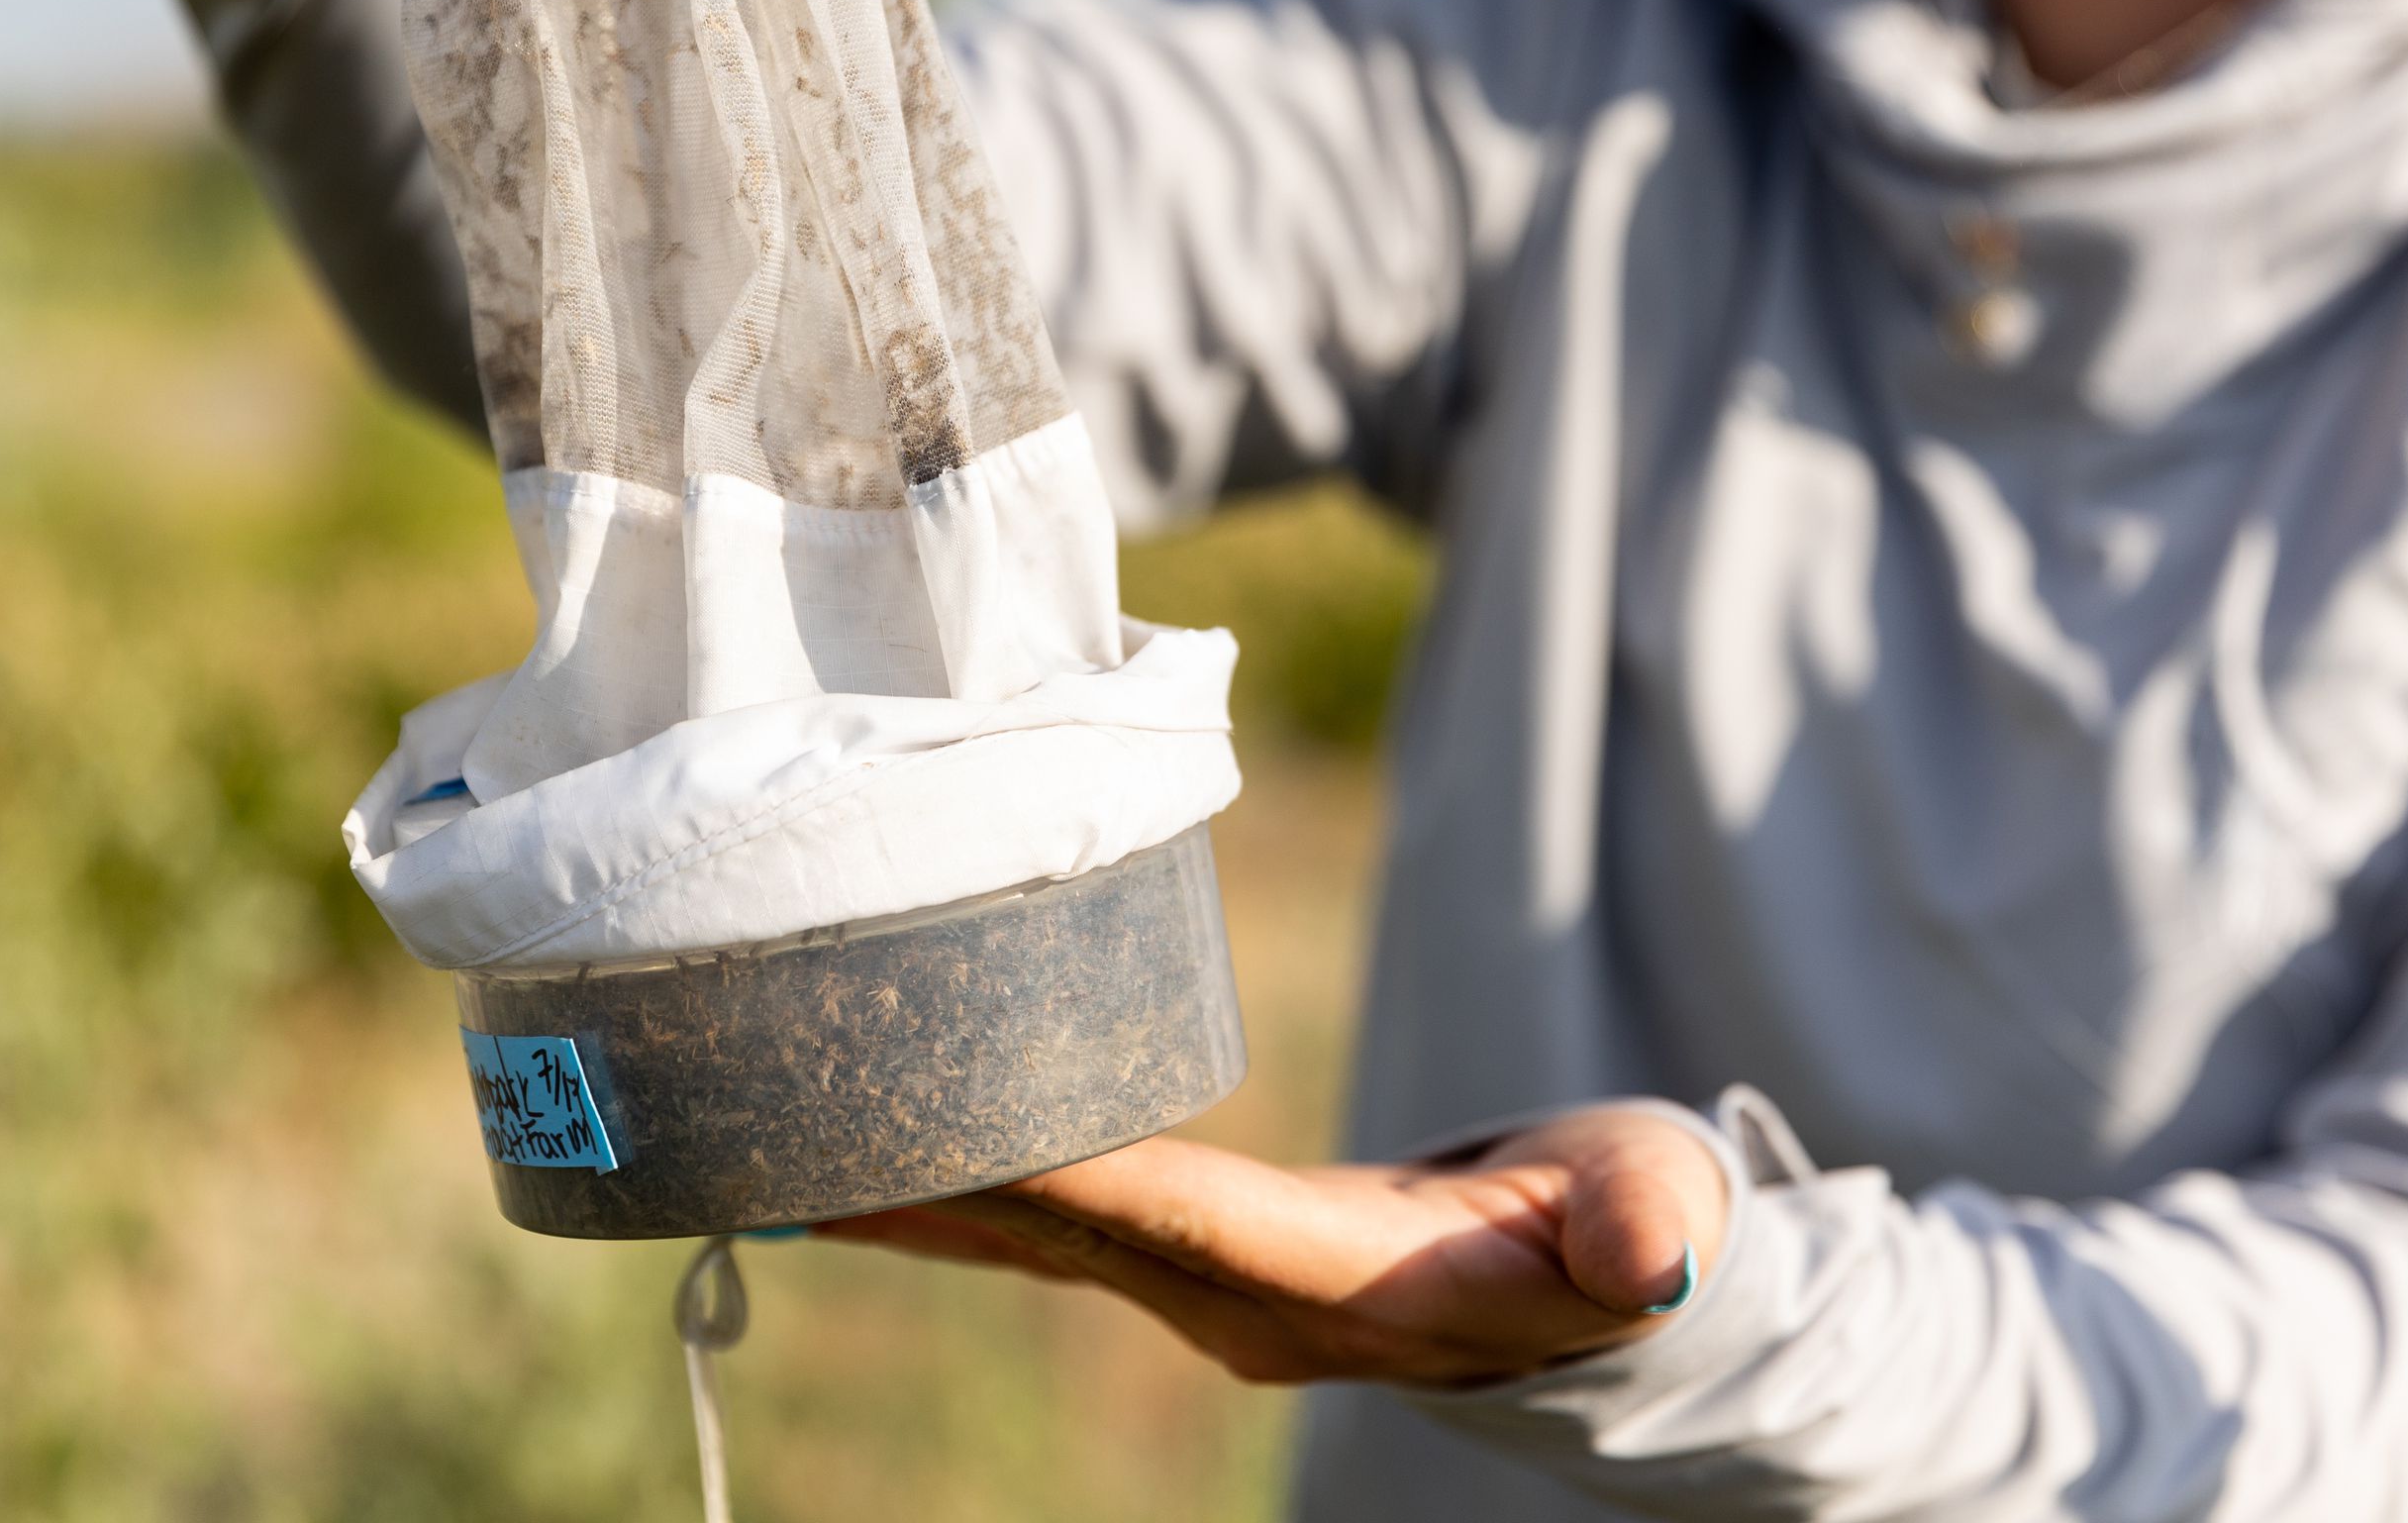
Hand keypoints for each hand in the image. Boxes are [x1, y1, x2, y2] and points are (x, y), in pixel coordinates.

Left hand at [815, 1106, 1728, 1386]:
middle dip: (927, 1175)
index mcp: (1347, 1278)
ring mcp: (1198, 1290)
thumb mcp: (1653, 1210)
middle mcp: (1243, 1302)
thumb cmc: (1620, 1224)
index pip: (1185, 1217)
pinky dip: (930, 1193)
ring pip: (1019, 1238)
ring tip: (754, 1132)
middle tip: (783, 1105)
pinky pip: (1028, 1224)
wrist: (1584, 1288)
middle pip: (1061, 1231)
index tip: (944, 1130)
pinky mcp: (1177, 1257)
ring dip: (894, 1191)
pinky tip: (826, 1168)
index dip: (1070, 1176)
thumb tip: (1649, 1259)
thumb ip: (1642, 1223)